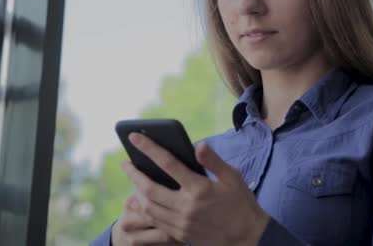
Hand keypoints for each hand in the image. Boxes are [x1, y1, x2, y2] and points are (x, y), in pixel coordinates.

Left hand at [121, 133, 269, 245]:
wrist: (247, 237)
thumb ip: (213, 161)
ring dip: (136, 192)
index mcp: (200, 188)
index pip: (168, 163)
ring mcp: (182, 223)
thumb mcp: (233, 178)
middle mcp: (187, 206)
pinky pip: (155, 221)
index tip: (135, 137)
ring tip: (133, 180)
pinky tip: (142, 200)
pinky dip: (145, 209)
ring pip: (149, 207)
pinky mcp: (180, 234)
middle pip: (150, 188)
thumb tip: (198, 145)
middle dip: (134, 174)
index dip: (149, 148)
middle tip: (125, 163)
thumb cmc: (241, 203)